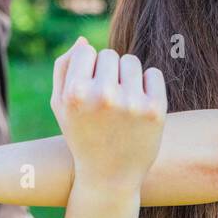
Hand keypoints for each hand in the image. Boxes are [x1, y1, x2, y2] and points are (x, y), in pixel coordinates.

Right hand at [51, 37, 166, 188]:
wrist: (109, 177)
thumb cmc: (81, 136)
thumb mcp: (61, 106)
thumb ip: (64, 68)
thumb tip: (84, 40)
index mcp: (75, 94)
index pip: (86, 52)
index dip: (87, 69)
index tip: (88, 89)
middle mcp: (102, 96)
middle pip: (109, 55)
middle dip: (108, 72)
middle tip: (106, 99)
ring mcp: (131, 103)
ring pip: (131, 62)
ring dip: (127, 76)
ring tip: (122, 101)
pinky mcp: (155, 110)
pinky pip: (153, 74)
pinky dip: (147, 85)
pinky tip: (138, 106)